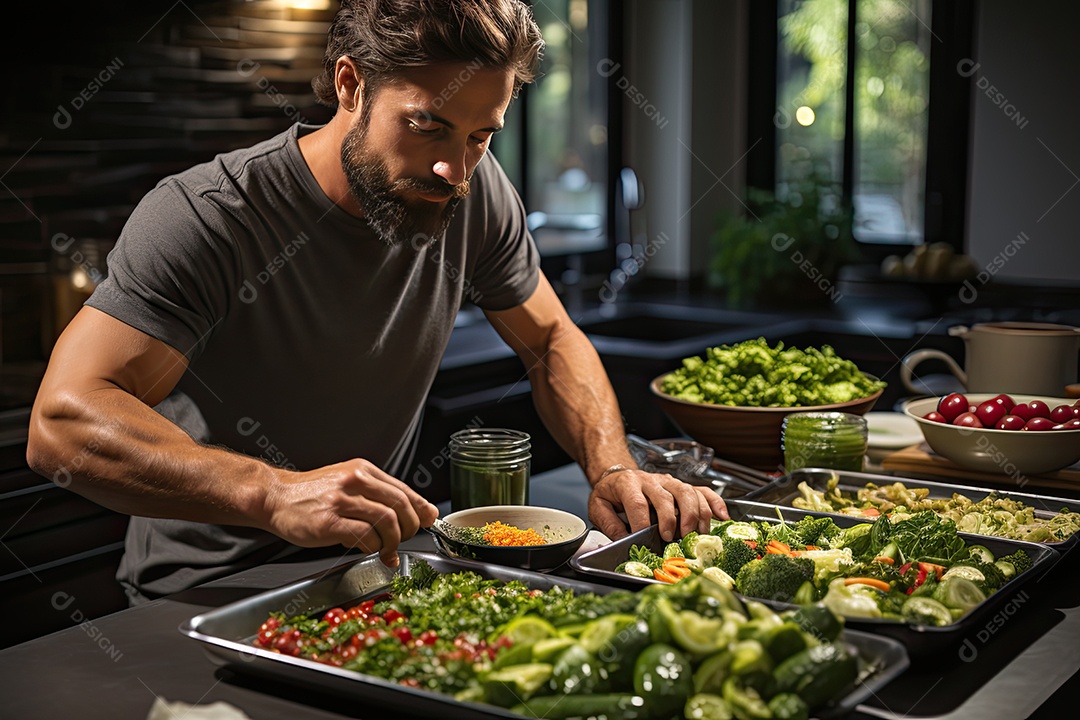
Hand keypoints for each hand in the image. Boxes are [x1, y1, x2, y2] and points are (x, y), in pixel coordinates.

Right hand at [261, 459, 438, 566]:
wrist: (275, 497)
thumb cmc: (312, 495)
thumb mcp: (348, 484)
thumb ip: (379, 497)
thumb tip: (419, 514)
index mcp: (363, 470)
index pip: (404, 490)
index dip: (421, 509)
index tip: (429, 521)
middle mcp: (355, 480)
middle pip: (400, 506)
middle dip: (409, 528)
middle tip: (403, 540)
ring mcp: (341, 500)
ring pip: (387, 521)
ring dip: (393, 541)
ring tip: (387, 549)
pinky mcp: (328, 521)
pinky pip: (365, 536)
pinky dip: (373, 547)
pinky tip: (368, 550)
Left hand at [588, 469, 728, 541]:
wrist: (618, 475)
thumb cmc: (611, 494)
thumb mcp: (598, 506)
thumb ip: (608, 523)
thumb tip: (622, 540)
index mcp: (627, 484)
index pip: (637, 503)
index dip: (641, 523)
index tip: (643, 539)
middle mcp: (651, 480)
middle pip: (667, 496)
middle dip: (672, 519)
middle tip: (672, 538)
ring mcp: (669, 482)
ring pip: (688, 492)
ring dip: (694, 514)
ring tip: (694, 534)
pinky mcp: (681, 486)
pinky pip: (702, 490)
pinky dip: (715, 503)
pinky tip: (722, 516)